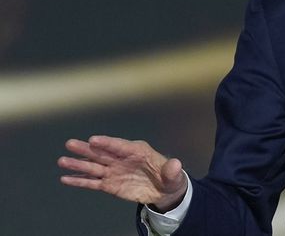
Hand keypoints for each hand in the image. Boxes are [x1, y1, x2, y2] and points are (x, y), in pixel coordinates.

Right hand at [58, 135, 187, 211]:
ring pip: (94, 167)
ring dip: (78, 164)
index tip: (93, 140)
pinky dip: (80, 181)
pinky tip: (66, 179)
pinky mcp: (109, 185)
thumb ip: (172, 169)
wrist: (164, 191)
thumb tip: (176, 163)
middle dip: (87, 149)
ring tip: (62, 161)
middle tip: (70, 144)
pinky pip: (93, 182)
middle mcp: (122, 158)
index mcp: (138, 151)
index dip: (107, 142)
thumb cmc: (169, 177)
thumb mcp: (174, 175)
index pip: (120, 145)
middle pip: (102, 153)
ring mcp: (114, 171)